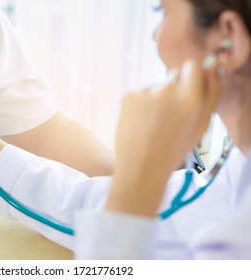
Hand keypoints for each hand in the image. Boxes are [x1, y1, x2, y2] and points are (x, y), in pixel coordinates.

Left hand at [106, 60, 220, 216]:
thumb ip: (211, 94)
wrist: (140, 168)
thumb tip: (212, 67)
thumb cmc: (174, 150)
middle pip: (174, 75)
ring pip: (155, 87)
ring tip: (152, 125)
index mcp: (190, 97)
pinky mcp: (128, 96)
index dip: (191, 78)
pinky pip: (139, 95)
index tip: (187, 92)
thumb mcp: (201, 126)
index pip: (193, 66)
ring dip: (156, 100)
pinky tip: (140, 124)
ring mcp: (145, 92)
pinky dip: (140, 105)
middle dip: (175, 89)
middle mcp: (167, 89)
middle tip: (169, 116)